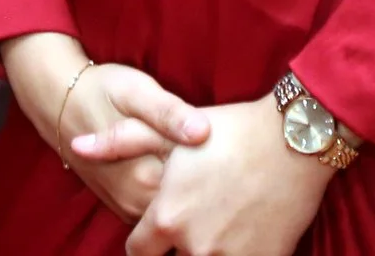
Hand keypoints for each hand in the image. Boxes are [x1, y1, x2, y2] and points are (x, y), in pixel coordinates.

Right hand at [4, 33, 209, 226]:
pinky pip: (159, 207)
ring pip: (175, 208)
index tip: (224, 137)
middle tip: (213, 142)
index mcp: (146, 174)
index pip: (199, 185)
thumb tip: (203, 132)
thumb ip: (169, 113)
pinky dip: (174, 191)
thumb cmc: (103, 90)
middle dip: (206, 176)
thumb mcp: (137, 92)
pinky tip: (181, 166)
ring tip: (200, 152)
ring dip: (190, 185)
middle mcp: (138, 199)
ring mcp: (131, 207)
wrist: (61, 104)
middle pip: (189, 200)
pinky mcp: (126, 206)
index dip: (217, 162)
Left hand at [127, 96, 331, 255]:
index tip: (164, 227)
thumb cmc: (232, 130)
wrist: (296, 138)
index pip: (138, 253)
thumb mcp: (172, 131)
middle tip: (203, 217)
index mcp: (166, 218)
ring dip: (210, 249)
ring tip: (224, 224)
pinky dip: (238, 252)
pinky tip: (246, 230)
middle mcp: (194, 246)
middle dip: (181, 245)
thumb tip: (77, 146)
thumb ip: (121, 141)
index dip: (149, 240)